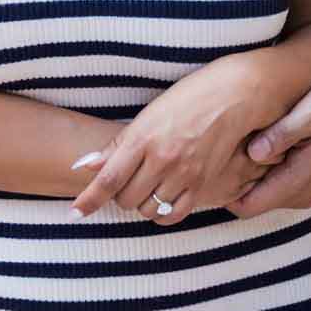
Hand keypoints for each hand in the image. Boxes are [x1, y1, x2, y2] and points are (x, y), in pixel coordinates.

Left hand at [70, 59, 277, 224]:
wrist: (234, 96)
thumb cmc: (188, 98)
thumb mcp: (148, 115)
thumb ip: (116, 145)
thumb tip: (84, 166)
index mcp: (143, 137)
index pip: (108, 177)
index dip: (89, 199)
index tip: (76, 212)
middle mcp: (162, 158)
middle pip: (126, 198)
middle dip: (119, 195)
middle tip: (125, 180)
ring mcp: (184, 173)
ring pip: (148, 209)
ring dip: (141, 203)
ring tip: (145, 186)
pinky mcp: (203, 184)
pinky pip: (175, 215)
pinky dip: (162, 213)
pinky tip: (161, 201)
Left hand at [227, 77, 310, 218]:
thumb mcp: (310, 112)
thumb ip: (282, 134)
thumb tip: (253, 151)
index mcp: (295, 182)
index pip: (246, 207)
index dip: (223, 193)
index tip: (209, 168)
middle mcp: (299, 195)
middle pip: (251, 202)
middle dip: (232, 183)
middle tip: (218, 151)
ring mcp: (305, 190)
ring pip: (263, 194)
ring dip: (248, 176)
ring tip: (236, 144)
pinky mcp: (308, 180)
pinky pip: (276, 185)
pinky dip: (263, 171)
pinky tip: (258, 145)